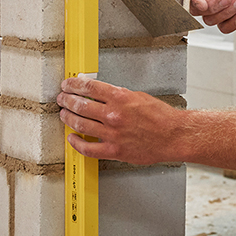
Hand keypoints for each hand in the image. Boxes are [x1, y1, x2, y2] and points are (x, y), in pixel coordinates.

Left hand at [57, 75, 181, 164]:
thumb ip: (118, 95)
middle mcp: (114, 115)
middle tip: (61, 99)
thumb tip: (99, 92)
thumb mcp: (138, 96)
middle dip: (66, 100)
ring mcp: (113, 133)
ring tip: (63, 115)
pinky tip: (72, 138)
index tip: (67, 84)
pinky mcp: (114, 150)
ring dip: (67, 118)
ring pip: (80, 124)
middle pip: (80, 105)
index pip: (88, 87)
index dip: (73, 84)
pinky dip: (76, 143)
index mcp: (120, 98)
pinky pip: (89, 149)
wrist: (174, 136)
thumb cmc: (161, 117)